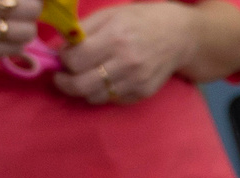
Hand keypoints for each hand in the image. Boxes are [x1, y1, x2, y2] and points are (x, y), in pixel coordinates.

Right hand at [0, 0, 33, 64]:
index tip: (26, 1)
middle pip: (30, 10)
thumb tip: (33, 0)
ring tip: (16, 25)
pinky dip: (17, 43)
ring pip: (26, 33)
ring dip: (28, 28)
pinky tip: (7, 37)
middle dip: (32, 10)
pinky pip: (14, 49)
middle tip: (24, 11)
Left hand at [53, 1, 209, 102]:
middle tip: (62, 76)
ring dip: (83, 89)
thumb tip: (60, 49)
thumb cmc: (140, 21)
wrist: (179, 36)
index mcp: (114, 38)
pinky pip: (112, 99)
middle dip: (65, 82)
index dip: (63, 59)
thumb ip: (83, 31)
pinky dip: (103, 93)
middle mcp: (126, 63)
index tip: (64, 56)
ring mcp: (136, 80)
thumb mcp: (109, 16)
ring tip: (83, 77)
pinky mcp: (143, 92)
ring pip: (95, 97)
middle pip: (81, 84)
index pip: (74, 59)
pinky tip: (105, 80)